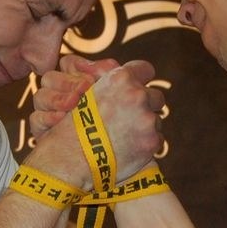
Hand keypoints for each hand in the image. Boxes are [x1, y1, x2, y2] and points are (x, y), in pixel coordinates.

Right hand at [28, 54, 117, 135]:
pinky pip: (35, 118)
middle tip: (85, 89)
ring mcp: (48, 112)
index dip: (78, 66)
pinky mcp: (41, 130)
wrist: (104, 161)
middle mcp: (59, 95)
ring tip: (73, 104)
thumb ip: (108, 74)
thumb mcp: (116, 95)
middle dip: (69, 82)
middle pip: (51, 77)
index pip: (68, 64)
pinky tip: (61, 119)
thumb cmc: (113, 127)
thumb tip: (98, 66)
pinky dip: (48, 118)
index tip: (93, 76)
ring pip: (40, 95)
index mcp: (76, 83)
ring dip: (57, 98)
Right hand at [32, 58, 164, 181]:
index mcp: (121, 78)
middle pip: (156, 96)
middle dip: (146, 106)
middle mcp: (137, 95)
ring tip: (125, 136)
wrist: (70, 158)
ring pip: (156, 120)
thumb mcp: (84, 93)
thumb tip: (121, 75)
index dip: (142, 79)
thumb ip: (108, 83)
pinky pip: (156, 140)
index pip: (145, 69)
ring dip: (145, 127)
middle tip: (131, 117)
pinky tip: (128, 149)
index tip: (140, 87)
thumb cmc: (72, 126)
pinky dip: (145, 144)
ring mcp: (146, 119)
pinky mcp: (151, 141)